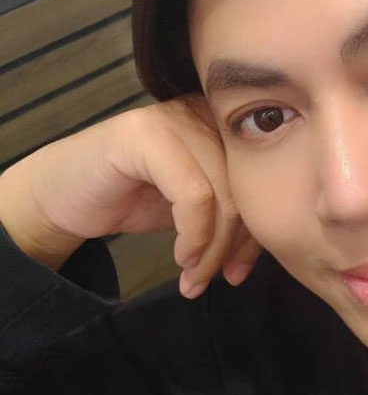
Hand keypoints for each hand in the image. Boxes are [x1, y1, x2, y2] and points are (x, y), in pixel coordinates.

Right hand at [0, 96, 260, 297]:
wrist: (64, 194)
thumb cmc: (136, 199)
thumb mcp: (199, 209)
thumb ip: (235, 214)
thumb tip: (278, 241)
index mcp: (228, 126)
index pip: (263, 181)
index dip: (257, 233)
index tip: (240, 272)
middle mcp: (207, 114)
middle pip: (247, 187)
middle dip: (236, 245)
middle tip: (217, 280)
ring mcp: (176, 119)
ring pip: (224, 194)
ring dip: (212, 249)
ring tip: (194, 277)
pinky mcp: (147, 135)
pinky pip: (194, 194)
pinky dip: (193, 235)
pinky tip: (180, 257)